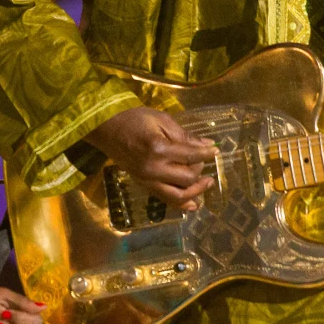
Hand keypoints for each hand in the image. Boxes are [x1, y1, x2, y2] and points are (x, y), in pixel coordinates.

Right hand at [85, 107, 216, 210]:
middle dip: (200, 170)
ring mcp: (147, 180)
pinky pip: (165, 199)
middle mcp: (153, 169)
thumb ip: (184, 135)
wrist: (106, 129)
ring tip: (207, 184)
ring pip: (177, 196)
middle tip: (204, 161)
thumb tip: (206, 144)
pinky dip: (180, 204)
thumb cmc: (134, 119)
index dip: (206, 154)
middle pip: (187, 178)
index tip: (216, 151)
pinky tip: (193, 204)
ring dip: (195, 193)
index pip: (190, 156)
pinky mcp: (143, 185)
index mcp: (158, 149)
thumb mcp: (161, 119)